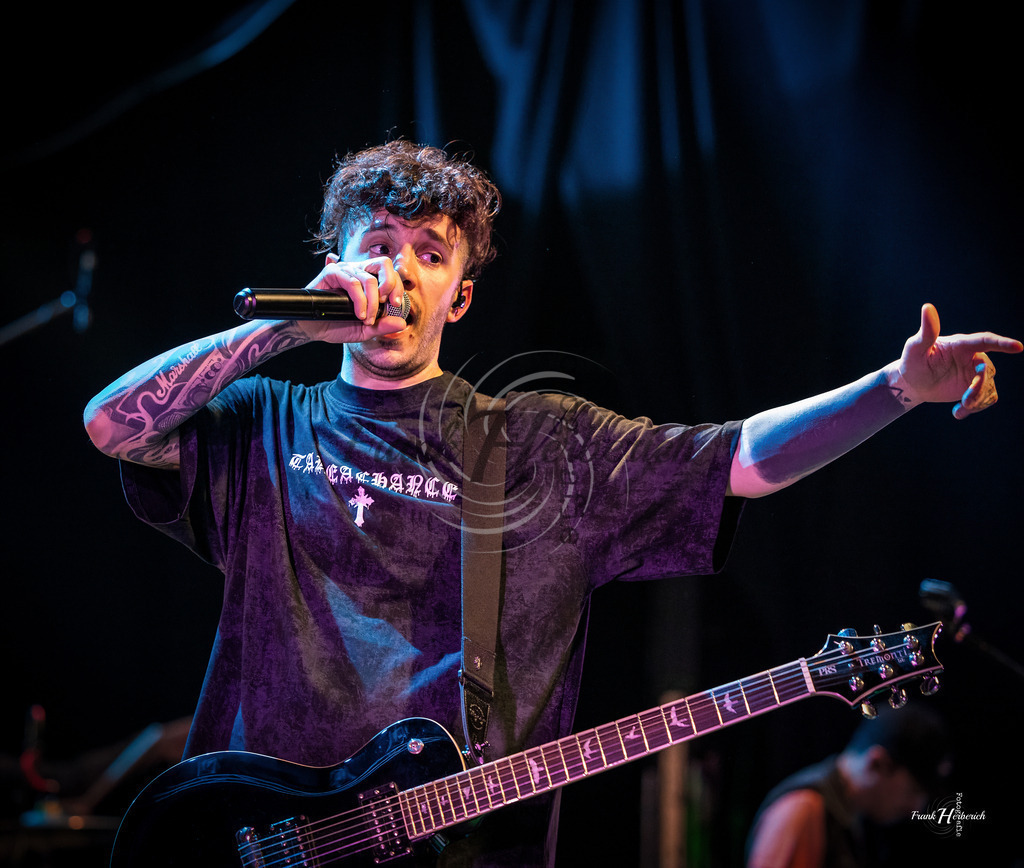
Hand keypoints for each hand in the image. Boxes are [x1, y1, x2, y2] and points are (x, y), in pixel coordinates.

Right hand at [294, 254, 407, 342]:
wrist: (314, 329)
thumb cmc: (338, 325)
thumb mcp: (366, 329)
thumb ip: (383, 325)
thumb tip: (403, 322)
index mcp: (368, 279)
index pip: (391, 273)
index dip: (398, 287)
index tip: (395, 305)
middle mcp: (358, 271)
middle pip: (383, 264)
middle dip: (390, 284)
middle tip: (387, 304)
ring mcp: (345, 270)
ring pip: (368, 279)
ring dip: (372, 303)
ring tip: (365, 319)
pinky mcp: (331, 272)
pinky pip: (352, 282)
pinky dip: (359, 300)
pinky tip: (358, 314)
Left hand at [898, 303, 1021, 418]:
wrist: (913, 382)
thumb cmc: (912, 360)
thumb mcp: (916, 347)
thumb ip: (927, 331)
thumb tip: (927, 307)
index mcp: (962, 345)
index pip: (985, 341)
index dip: (1002, 344)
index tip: (1018, 347)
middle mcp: (973, 357)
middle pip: (988, 370)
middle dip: (980, 386)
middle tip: (966, 400)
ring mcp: (975, 373)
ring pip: (989, 387)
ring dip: (978, 400)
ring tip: (961, 409)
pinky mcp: (975, 387)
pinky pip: (986, 398)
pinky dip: (975, 408)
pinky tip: (958, 413)